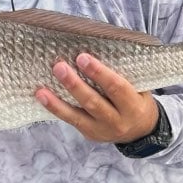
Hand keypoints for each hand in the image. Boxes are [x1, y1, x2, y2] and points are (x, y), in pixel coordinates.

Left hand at [35, 53, 158, 143]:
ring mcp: (101, 130)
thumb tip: (97, 48)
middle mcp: (117, 121)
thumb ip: (123, 74)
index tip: (82, 57)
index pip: (116, 87)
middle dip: (74, 85)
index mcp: (133, 106)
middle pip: (93, 102)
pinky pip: (70, 120)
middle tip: (59, 67)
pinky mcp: (89, 134)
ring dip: (57, 101)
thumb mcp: (139, 88)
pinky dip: (55, 108)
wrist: (141, 132)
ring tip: (42, 90)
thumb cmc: (137, 100)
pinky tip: (42, 97)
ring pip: (77, 115)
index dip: (99, 72)